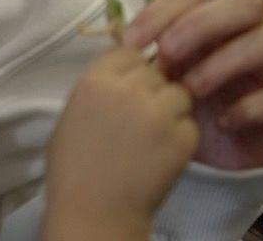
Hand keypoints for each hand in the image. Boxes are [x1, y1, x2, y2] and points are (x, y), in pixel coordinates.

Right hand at [44, 44, 197, 237]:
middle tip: (143, 115)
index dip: (132, 67)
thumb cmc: (73, 167)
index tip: (130, 85)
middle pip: (157, 71)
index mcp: (95, 80)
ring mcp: (159, 113)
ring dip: (172, 109)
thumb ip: (98, 88)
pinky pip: (190, 124)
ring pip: (179, 93)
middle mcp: (128, 89)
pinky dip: (181, 137)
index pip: (128, 51)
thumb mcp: (72, 114)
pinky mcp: (183, 138)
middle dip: (153, 88)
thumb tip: (121, 74)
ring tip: (156, 134)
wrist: (95, 211)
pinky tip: (163, 154)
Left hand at [124, 0, 262, 170]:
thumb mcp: (152, 82)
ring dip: (228, 60)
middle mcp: (242, 37)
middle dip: (203, 23)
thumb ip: (140, 58)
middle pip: (247, 0)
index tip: (131, 42)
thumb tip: (117, 43)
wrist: (202, 161)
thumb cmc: (174, 108)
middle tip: (168, 56)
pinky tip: (224, 122)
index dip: (163, 9)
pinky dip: (255, 105)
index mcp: (205, 24)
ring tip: (191, 91)